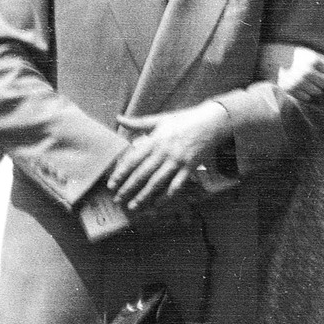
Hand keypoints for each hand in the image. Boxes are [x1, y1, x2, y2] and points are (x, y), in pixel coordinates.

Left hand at [109, 102, 229, 211]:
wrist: (211, 122)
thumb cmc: (184, 120)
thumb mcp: (160, 119)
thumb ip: (138, 122)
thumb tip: (118, 118)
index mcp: (155, 140)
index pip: (133, 160)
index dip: (121, 173)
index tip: (111, 184)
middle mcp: (164, 152)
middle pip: (142, 174)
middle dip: (128, 188)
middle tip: (117, 199)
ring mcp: (178, 161)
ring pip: (157, 182)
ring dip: (144, 195)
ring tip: (133, 205)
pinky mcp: (190, 167)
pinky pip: (176, 185)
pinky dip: (166, 196)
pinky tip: (157, 204)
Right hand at [260, 44, 323, 101]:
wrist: (272, 58)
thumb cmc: (296, 56)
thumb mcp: (311, 53)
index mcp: (313, 61)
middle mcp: (306, 72)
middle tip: (318, 79)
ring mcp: (297, 82)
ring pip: (317, 92)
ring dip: (315, 88)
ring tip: (309, 82)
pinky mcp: (289, 90)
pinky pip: (306, 98)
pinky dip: (306, 94)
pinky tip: (301, 87)